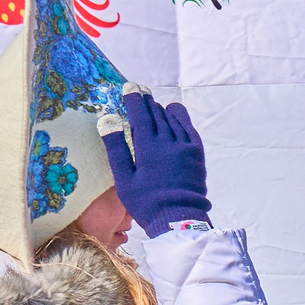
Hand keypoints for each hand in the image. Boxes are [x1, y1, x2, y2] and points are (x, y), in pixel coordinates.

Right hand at [103, 92, 210, 233]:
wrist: (180, 217)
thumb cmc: (145, 201)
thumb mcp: (124, 177)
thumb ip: (116, 147)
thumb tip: (107, 119)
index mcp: (149, 147)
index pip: (141, 114)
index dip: (134, 99)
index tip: (129, 87)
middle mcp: (170, 141)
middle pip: (157, 113)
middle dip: (146, 101)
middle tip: (138, 90)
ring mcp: (186, 146)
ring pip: (173, 118)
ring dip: (161, 109)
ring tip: (152, 104)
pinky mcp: (197, 152)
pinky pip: (188, 128)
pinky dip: (179, 119)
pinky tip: (173, 115)